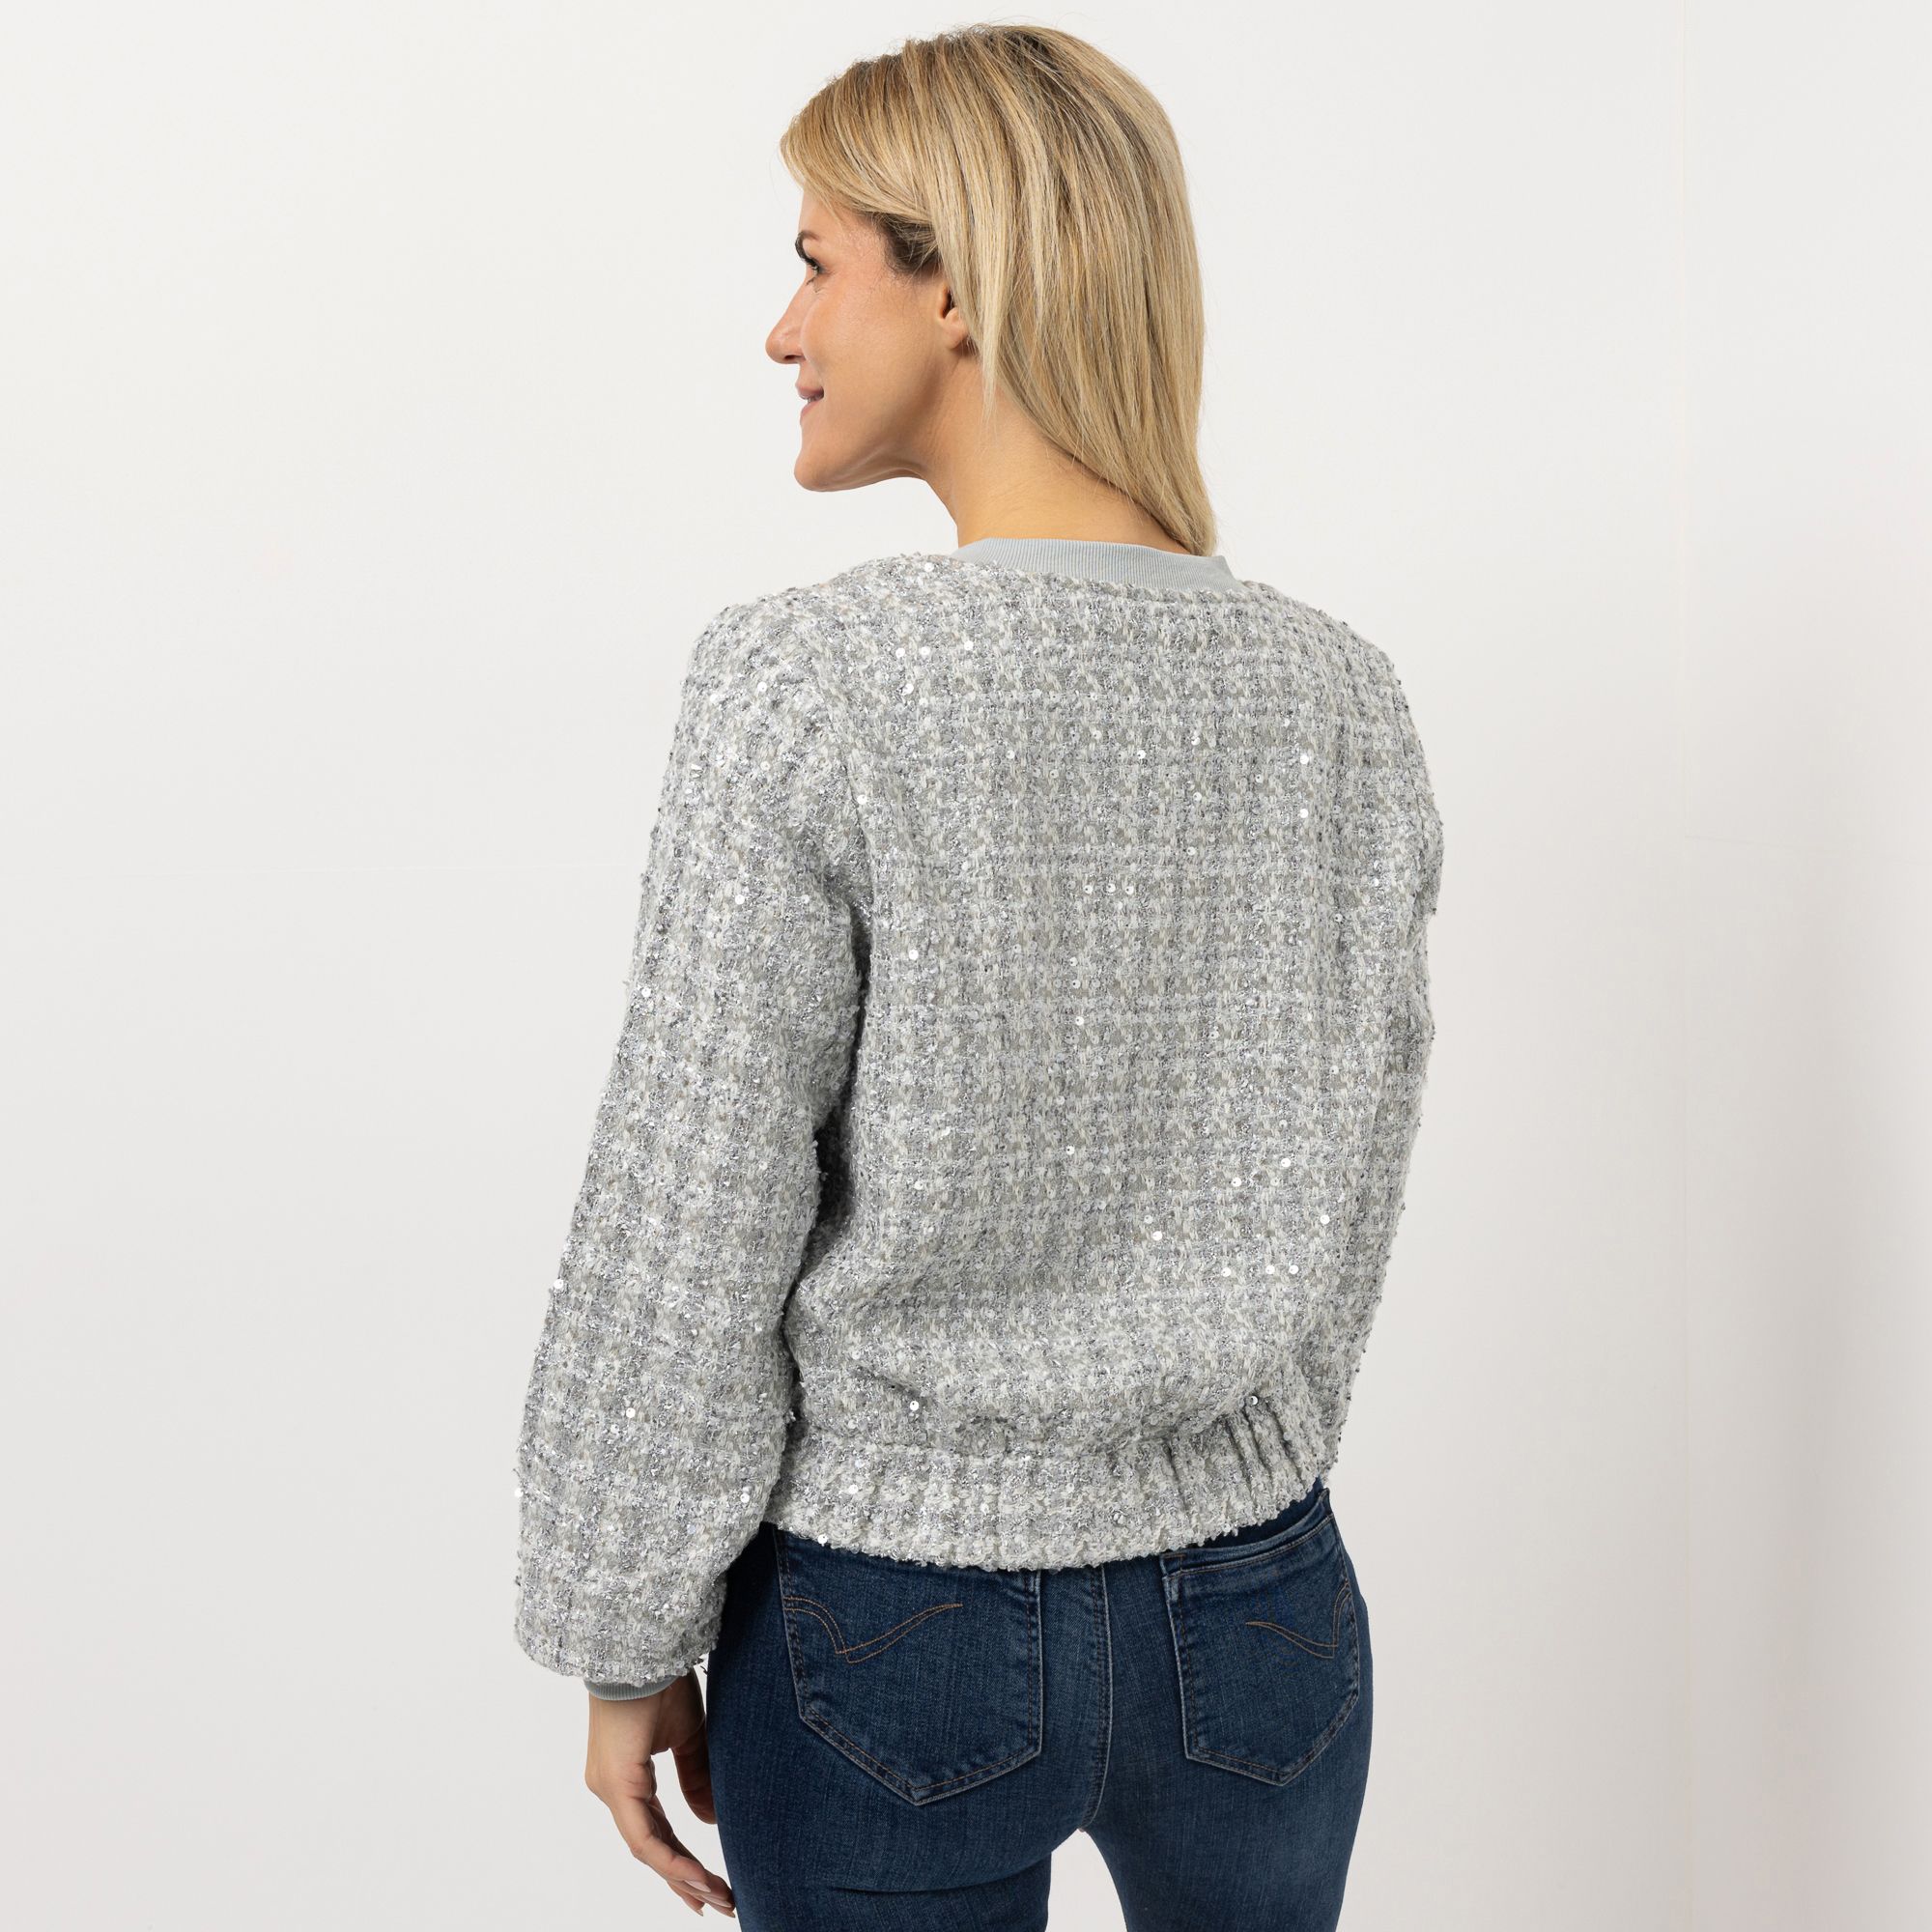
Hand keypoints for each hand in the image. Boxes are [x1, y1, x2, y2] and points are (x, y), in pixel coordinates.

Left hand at [584, 1674, 735, 1916]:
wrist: (641, 1647)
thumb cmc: (659, 1681)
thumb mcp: (688, 1735)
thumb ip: (697, 1777)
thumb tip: (709, 1822)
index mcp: (626, 1778)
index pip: (656, 1832)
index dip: (682, 1860)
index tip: (709, 1885)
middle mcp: (611, 1789)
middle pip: (651, 1848)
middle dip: (685, 1879)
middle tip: (717, 1904)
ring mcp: (610, 1789)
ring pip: (646, 1848)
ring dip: (682, 1875)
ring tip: (715, 1898)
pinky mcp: (615, 1783)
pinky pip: (642, 1835)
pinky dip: (669, 1858)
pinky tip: (693, 1876)